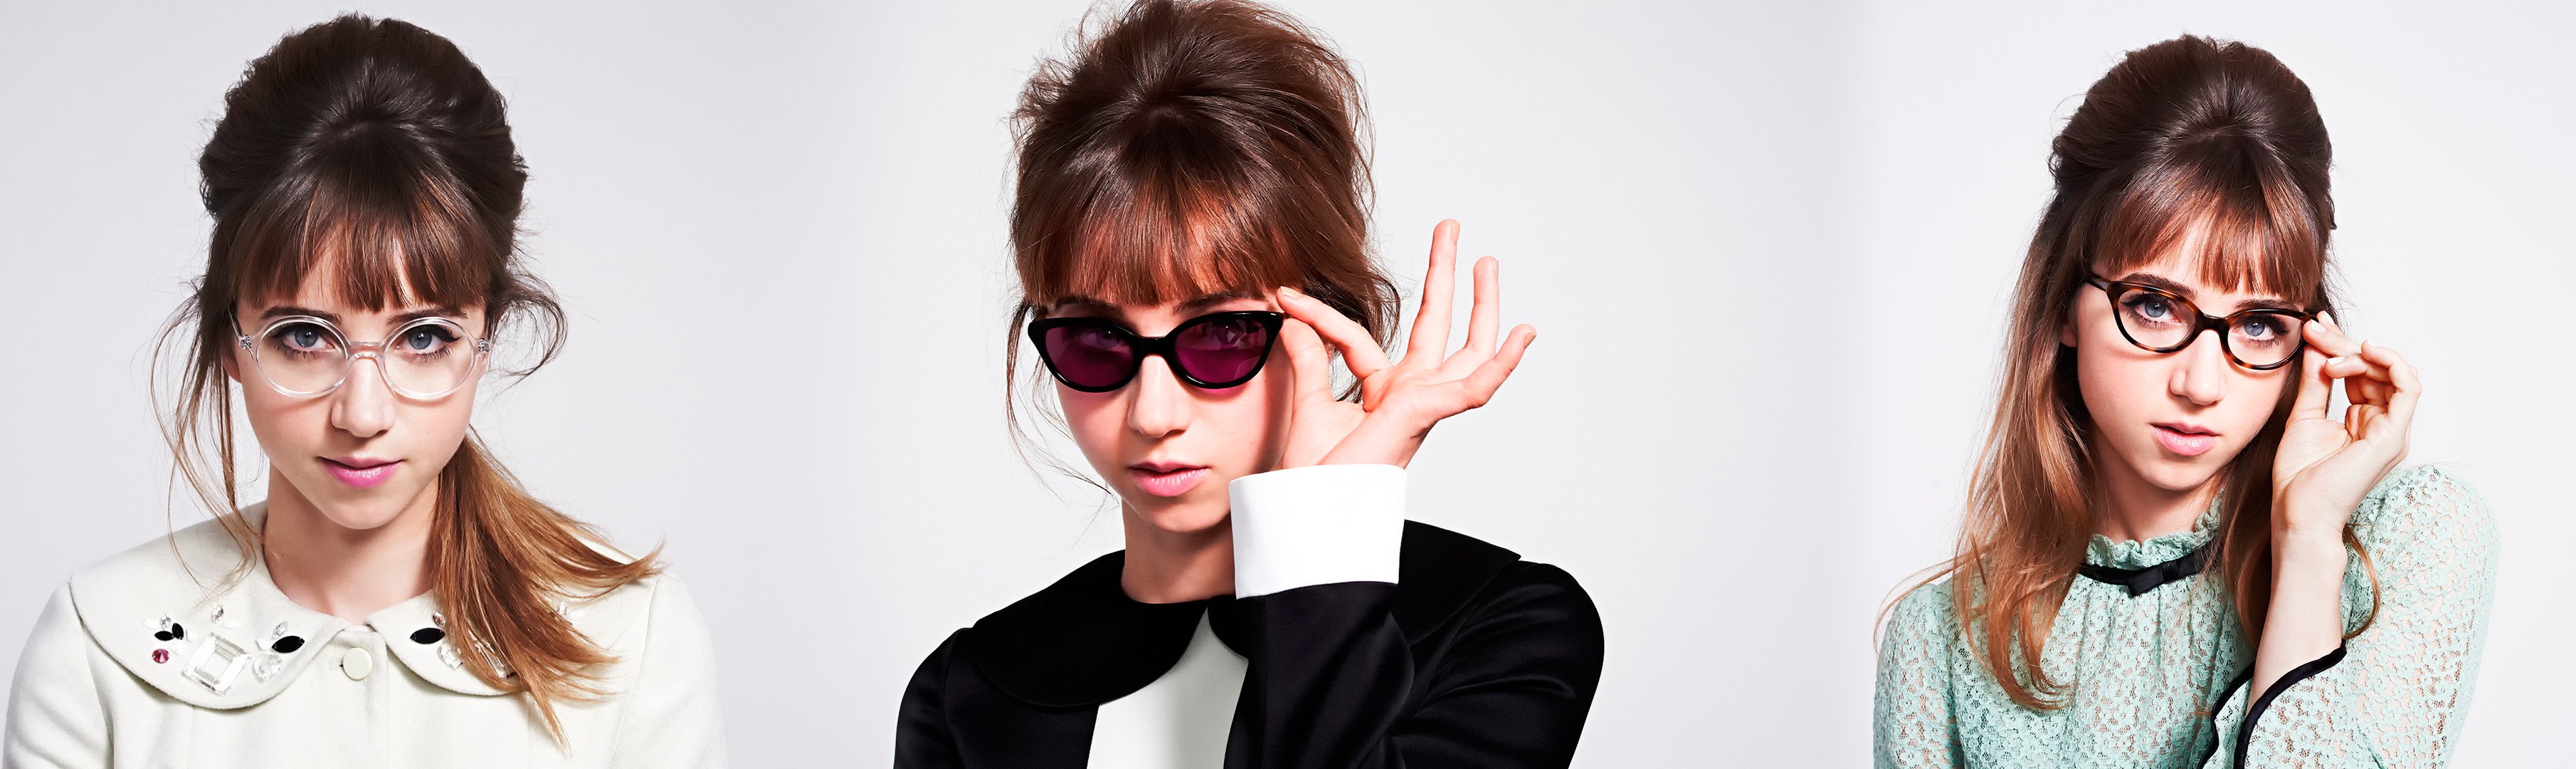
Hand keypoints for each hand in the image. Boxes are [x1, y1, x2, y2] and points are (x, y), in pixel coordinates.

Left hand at [1274, 219, 1537, 468]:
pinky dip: (1501, 363)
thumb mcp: (1307, 404)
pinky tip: (1523, 334)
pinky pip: (1473, 388)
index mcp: (1383, 396)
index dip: (1319, 314)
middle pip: (1437, 328)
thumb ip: (1308, 358)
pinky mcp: (1426, 413)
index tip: (1284, 294)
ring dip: (1481, 304)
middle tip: (1451, 230)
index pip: (1357, 339)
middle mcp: (1409, 397)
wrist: (1309, 512)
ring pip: (1466, 351)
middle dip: (1445, 277)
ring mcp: (1422, 405)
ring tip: (1487, 261)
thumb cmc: (1313, 478)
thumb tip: (1293, 314)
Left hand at [2271, 312, 2417, 541]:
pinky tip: (2366, 351)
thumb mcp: (2304, 416)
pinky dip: (2392, 364)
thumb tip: (2316, 346)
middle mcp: (2384, 423)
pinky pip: (2408, 389)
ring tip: (2330, 355)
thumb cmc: (2299, 475)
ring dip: (2361, 354)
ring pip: (2394, 373)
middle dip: (2345, 344)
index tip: (2313, 328)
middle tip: (2315, 330)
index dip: (2341, 346)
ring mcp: (2392, 430)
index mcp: (2365, 420)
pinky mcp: (2394, 436)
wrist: (2299, 511)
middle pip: (2377, 369)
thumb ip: (2315, 382)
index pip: (2363, 372)